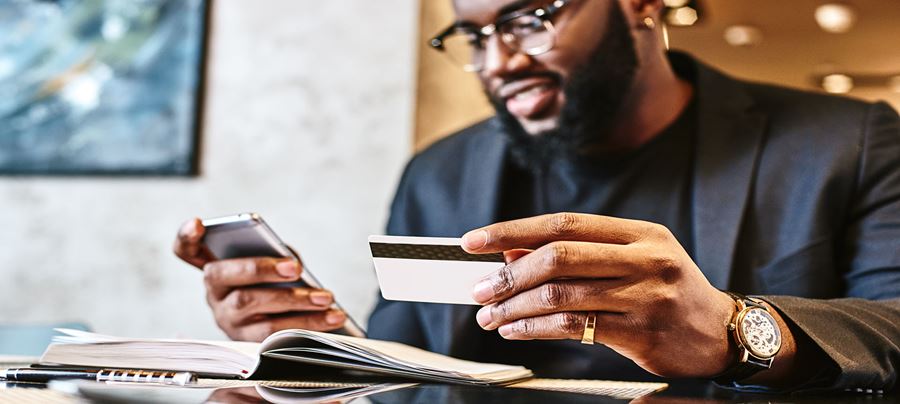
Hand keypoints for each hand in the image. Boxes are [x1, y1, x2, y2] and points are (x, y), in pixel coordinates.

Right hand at [173, 219, 346, 341]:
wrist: (281, 320)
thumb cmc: (274, 281)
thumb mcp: (272, 263)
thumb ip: (274, 256)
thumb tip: (291, 266)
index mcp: (216, 269)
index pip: (186, 251)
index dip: (186, 237)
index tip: (197, 223)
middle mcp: (215, 296)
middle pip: (230, 281)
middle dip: (263, 271)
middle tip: (295, 268)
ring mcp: (230, 322)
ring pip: (258, 313)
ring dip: (298, 305)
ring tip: (327, 298)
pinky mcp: (251, 344)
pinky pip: (278, 338)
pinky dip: (309, 326)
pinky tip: (333, 318)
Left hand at [461, 213, 736, 377]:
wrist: (720, 334)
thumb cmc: (669, 293)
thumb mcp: (632, 260)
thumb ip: (579, 254)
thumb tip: (511, 253)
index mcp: (640, 233)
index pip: (563, 223)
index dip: (513, 230)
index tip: (476, 240)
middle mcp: (645, 259)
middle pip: (559, 256)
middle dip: (508, 274)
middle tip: (479, 289)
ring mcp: (645, 295)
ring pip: (561, 294)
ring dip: (514, 306)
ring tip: (490, 315)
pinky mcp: (641, 331)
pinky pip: (573, 326)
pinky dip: (535, 328)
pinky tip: (516, 329)